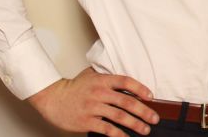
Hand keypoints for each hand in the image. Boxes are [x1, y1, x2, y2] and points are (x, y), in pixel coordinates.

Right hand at [26, 67, 159, 135]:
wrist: (53, 98)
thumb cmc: (74, 87)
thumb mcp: (91, 75)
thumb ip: (107, 77)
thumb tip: (127, 82)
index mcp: (102, 80)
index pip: (126, 82)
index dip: (141, 89)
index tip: (151, 97)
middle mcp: (99, 93)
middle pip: (127, 101)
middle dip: (144, 111)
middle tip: (155, 118)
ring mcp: (93, 108)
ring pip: (120, 116)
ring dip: (135, 124)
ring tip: (145, 129)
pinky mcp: (87, 121)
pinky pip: (107, 129)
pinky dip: (119, 134)